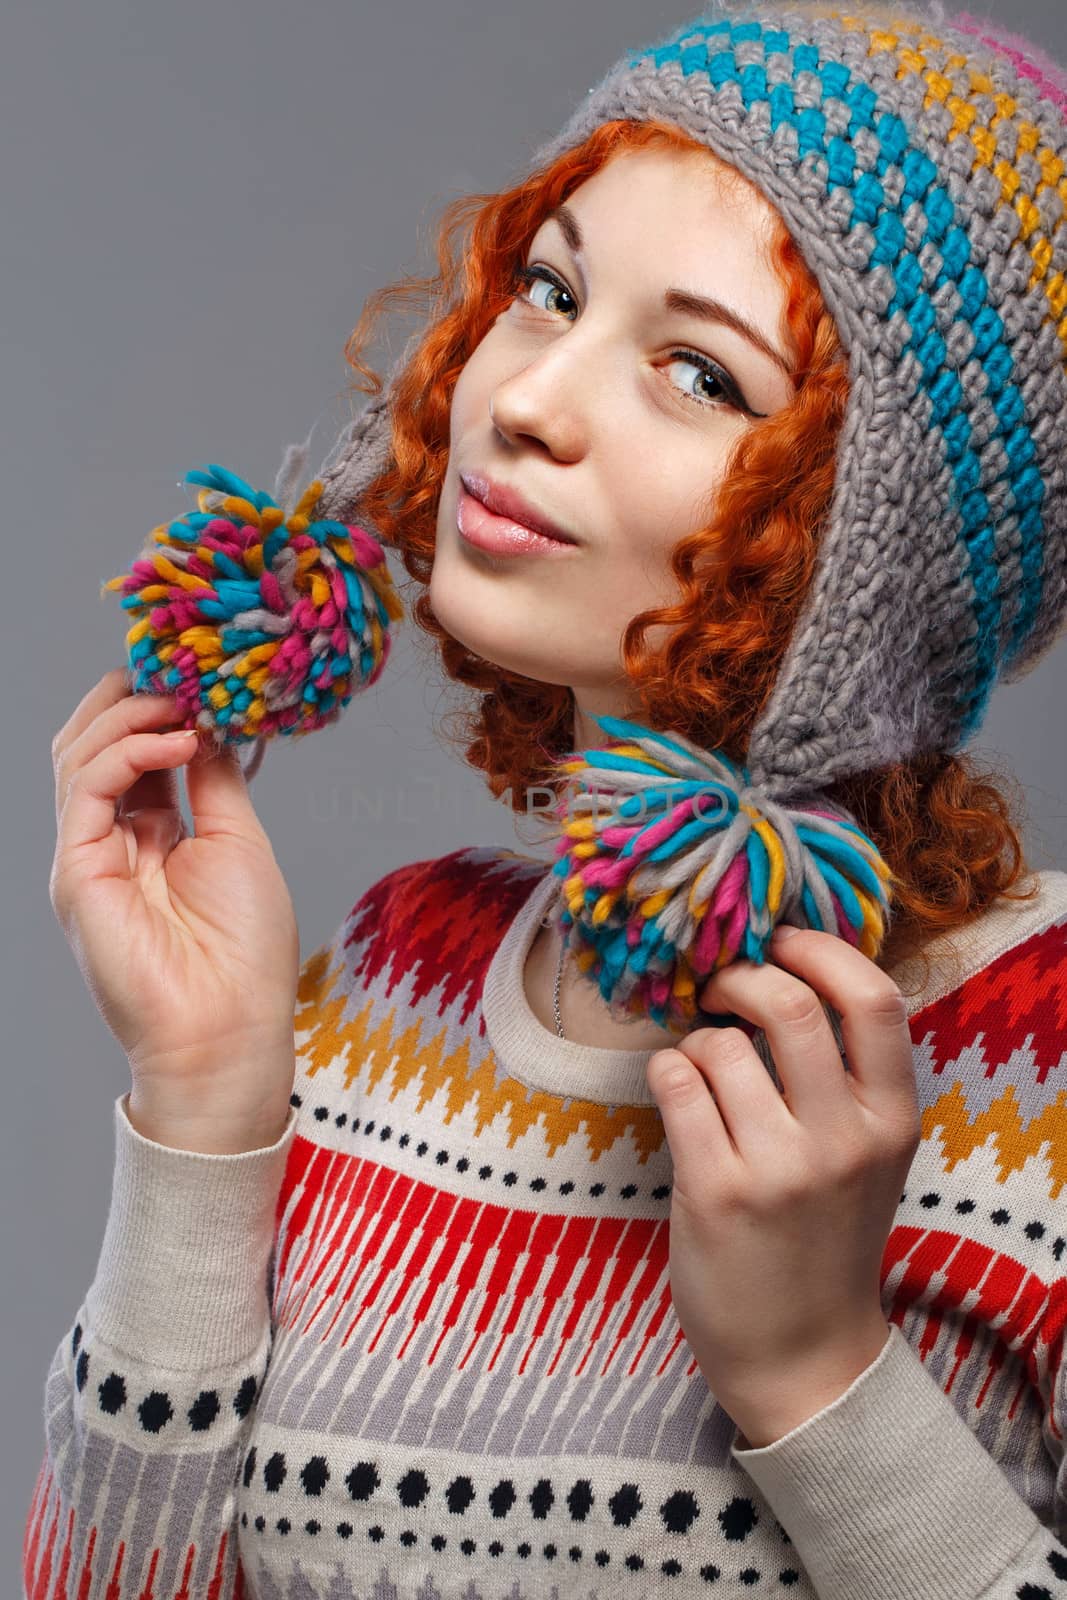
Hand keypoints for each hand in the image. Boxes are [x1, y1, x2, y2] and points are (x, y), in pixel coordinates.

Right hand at [49, 669, 299, 1141]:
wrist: (228, 1032)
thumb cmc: (244, 953)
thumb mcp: (239, 843)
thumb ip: (215, 782)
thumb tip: (210, 722)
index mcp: (151, 837)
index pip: (135, 752)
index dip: (157, 706)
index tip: (198, 671)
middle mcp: (112, 842)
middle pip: (95, 745)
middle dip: (132, 696)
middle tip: (180, 666)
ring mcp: (88, 856)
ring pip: (80, 756)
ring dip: (131, 714)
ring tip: (184, 697)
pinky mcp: (76, 871)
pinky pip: (87, 788)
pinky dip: (128, 750)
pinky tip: (179, 737)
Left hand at [645, 924, 920, 1446]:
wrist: (801, 1355)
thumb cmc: (824, 1239)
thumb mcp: (868, 1158)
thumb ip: (845, 1078)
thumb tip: (784, 972)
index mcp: (893, 1122)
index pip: (876, 1001)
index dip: (822, 950)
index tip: (782, 938)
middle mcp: (844, 1141)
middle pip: (790, 1005)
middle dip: (741, 975)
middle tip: (719, 985)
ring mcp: (779, 1168)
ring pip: (719, 1045)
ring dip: (696, 1040)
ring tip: (700, 1069)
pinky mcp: (716, 1190)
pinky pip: (675, 1082)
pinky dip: (666, 1070)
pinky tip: (676, 1091)